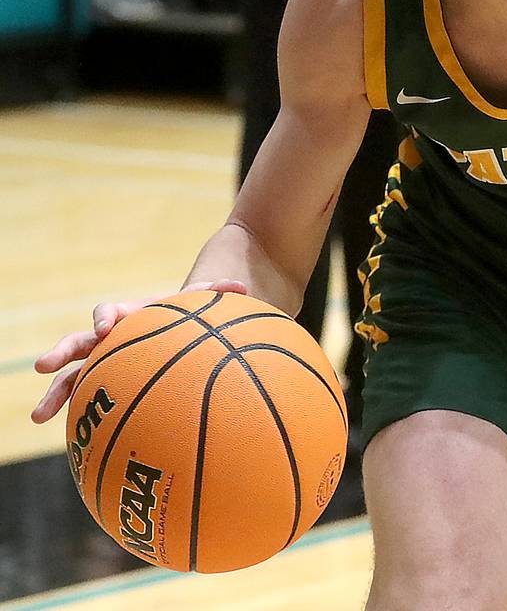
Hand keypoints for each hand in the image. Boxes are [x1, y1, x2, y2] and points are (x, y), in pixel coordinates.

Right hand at [31, 279, 249, 423]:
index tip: (105, 328)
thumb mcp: (198, 305)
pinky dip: (78, 417)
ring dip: (54, 394)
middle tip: (41, 366)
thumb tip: (242, 287)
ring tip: (38, 417)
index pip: (108, 313)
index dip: (104, 318)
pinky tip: (74, 444)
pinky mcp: (104, 388)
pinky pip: (87, 402)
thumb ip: (215, 294)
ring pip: (71, 378)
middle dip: (59, 353)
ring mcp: (103, 365)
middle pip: (78, 344)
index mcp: (128, 317)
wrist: (176, 334)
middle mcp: (109, 340)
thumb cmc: (185, 319)